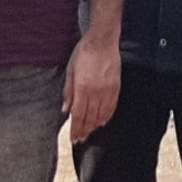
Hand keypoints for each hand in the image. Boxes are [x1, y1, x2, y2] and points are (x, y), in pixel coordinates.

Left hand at [64, 27, 122, 142]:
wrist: (102, 41)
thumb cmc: (84, 53)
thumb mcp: (70, 70)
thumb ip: (68, 91)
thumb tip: (66, 109)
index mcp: (82, 87)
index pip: (78, 114)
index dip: (76, 128)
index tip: (73, 138)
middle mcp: (95, 92)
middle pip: (89, 117)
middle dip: (84, 131)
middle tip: (80, 140)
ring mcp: (107, 90)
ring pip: (101, 115)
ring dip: (94, 126)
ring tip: (89, 133)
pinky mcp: (116, 87)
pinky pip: (111, 107)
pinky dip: (106, 117)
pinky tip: (102, 122)